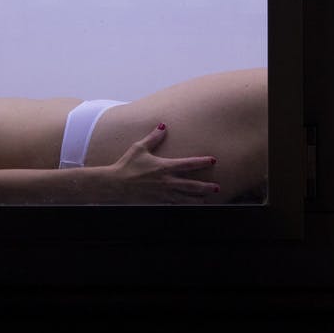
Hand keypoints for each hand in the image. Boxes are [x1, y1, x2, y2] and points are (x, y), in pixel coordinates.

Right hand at [102, 123, 219, 202]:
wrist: (116, 184)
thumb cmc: (127, 165)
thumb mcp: (139, 148)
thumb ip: (153, 137)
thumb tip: (163, 125)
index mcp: (164, 167)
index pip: (188, 164)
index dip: (202, 162)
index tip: (212, 160)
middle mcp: (167, 182)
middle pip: (191, 185)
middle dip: (206, 187)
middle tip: (217, 188)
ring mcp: (163, 194)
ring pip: (185, 198)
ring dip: (197, 199)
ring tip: (207, 200)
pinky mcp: (157, 202)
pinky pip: (174, 204)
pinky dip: (183, 205)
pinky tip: (189, 206)